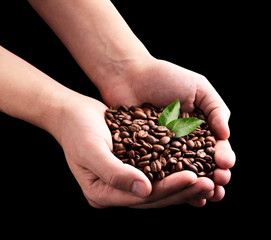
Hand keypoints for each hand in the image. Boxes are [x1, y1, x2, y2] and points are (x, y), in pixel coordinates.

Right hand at [55, 93, 218, 207]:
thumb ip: (114, 173)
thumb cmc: (77, 130)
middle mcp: (115, 191)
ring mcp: (124, 180)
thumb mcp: (91, 150)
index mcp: (102, 193)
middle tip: (210, 183)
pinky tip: (194, 166)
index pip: (141, 198)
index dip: (168, 189)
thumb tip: (144, 191)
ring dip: (183, 183)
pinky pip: (157, 171)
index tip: (193, 178)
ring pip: (159, 186)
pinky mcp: (132, 167)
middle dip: (182, 190)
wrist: (73, 114)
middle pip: (154, 197)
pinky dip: (175, 169)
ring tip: (209, 178)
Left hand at [99, 57, 235, 206]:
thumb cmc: (164, 77)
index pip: (215, 147)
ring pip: (181, 173)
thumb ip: (216, 108)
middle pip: (200, 164)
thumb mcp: (198, 87)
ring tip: (204, 198)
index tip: (225, 166)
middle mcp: (182, 140)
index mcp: (198, 127)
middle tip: (218, 187)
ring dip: (193, 186)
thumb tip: (226, 135)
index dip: (222, 158)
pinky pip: (157, 172)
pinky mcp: (144, 153)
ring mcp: (163, 148)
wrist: (128, 75)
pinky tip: (176, 193)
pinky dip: (167, 184)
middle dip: (212, 177)